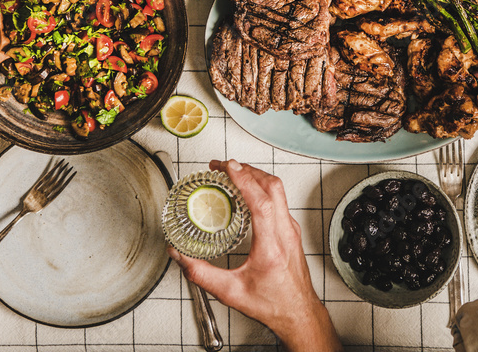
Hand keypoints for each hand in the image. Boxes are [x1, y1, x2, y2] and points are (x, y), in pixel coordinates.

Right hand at [168, 160, 340, 351]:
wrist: (298, 313)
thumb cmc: (272, 304)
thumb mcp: (230, 292)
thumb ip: (200, 274)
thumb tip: (179, 255)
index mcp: (272, 246)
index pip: (261, 202)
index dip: (244, 180)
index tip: (228, 166)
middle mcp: (285, 233)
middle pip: (273, 187)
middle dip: (247, 169)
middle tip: (223, 166)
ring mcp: (291, 230)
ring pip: (278, 190)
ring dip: (255, 176)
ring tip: (232, 173)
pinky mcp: (291, 231)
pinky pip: (278, 200)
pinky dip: (261, 189)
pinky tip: (246, 193)